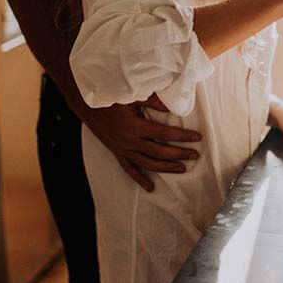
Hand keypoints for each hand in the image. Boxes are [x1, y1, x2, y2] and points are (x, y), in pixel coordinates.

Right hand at [81, 99, 200, 191]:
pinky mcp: (116, 152)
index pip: (164, 134)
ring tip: (182, 169)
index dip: (182, 137)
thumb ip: (153, 101)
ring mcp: (122, 149)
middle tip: (195, 155)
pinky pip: (129, 169)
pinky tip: (150, 187)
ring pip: (147, 163)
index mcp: (135, 127)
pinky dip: (140, 179)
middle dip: (179, 154)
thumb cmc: (110, 97)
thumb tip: (172, 105)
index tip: (196, 138)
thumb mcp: (131, 95)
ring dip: (166, 168)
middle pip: (159, 152)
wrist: (86, 105)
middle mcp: (129, 142)